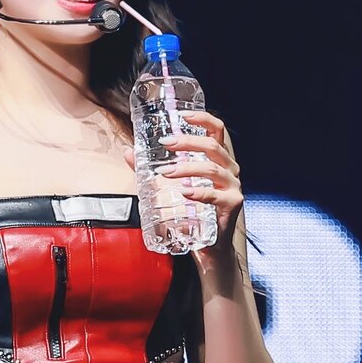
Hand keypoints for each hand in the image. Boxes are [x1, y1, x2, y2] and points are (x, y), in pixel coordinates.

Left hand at [123, 111, 242, 263]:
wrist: (211, 247)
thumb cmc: (194, 213)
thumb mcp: (172, 187)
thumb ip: (150, 170)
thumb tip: (128, 152)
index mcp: (218, 160)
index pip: (217, 131)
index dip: (202, 119)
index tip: (182, 115)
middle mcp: (229, 170)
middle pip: (213, 146)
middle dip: (188, 141)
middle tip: (166, 143)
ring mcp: (233, 187)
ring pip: (212, 169)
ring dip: (187, 168)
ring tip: (165, 172)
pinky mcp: (233, 205)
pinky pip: (215, 196)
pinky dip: (199, 193)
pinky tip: (184, 192)